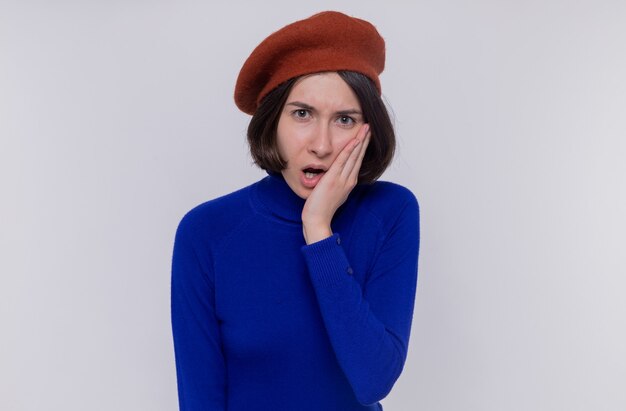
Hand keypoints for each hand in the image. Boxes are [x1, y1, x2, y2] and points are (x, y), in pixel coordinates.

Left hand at [302, 124, 370, 243]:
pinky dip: (349, 150)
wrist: (317, 220)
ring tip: (365, 128)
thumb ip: (334, 183)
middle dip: (364, 140)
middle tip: (369, 127)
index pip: (357, 161)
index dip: (362, 147)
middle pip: (359, 156)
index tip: (365, 136)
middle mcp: (349, 180)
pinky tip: (354, 141)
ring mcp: (342, 180)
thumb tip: (333, 175)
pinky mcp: (333, 179)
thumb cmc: (321, 209)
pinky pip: (343, 161)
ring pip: (354, 156)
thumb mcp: (332, 194)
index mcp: (349, 183)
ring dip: (360, 141)